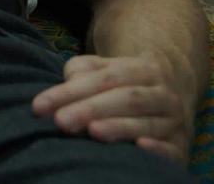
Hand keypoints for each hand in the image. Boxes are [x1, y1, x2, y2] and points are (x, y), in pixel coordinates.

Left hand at [32, 54, 190, 162]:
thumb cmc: (121, 84)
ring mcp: (173, 120)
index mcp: (142, 69)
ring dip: (119, 127)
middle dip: (90, 109)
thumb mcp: (102, 69)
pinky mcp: (180, 145)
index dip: (70, 91)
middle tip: (61, 121)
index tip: (39, 106)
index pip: (103, 78)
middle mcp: (162, 93)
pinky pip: (171, 147)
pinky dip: (158, 149)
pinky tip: (140, 147)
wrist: (166, 96)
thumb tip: (69, 83)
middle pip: (125, 98)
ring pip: (145, 122)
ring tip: (92, 131)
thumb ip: (81, 71)